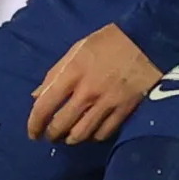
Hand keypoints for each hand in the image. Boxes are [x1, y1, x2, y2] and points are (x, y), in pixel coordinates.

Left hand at [28, 23, 161, 144]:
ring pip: (81, 134)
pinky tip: (90, 132)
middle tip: (49, 135)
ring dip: (71, 138)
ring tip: (68, 136)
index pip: (44, 106)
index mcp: (72, 74)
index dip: (34, 124)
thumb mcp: (76, 50)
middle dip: (51, 134)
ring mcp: (106, 103)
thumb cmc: (108, 41)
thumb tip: (37, 96)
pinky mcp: (124, 110)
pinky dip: (93, 136)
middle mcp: (86, 92)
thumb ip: (55, 73)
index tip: (32, 132)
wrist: (146, 41)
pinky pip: (103, 133)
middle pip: (61, 125)